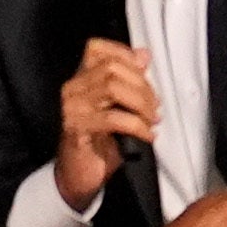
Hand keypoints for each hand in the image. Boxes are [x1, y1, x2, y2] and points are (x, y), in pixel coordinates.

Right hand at [51, 35, 158, 210]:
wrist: (77, 177)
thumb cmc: (98, 144)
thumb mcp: (117, 108)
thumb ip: (129, 81)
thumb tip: (143, 55)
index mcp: (80, 81)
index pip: (97, 49)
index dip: (125, 54)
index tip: (145, 73)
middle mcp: (72, 90)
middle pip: (110, 68)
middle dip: (141, 85)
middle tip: (154, 107)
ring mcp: (72, 109)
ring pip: (112, 88)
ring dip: (140, 104)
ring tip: (150, 120)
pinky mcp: (77, 129)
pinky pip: (113, 118)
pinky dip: (137, 125)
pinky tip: (146, 135)